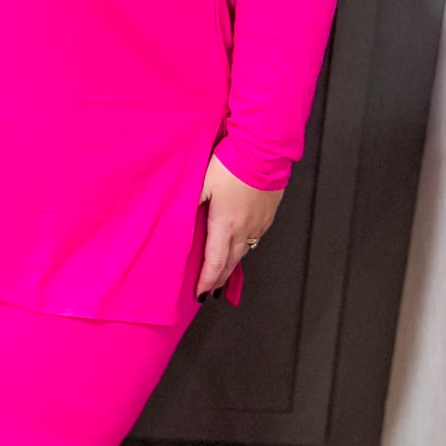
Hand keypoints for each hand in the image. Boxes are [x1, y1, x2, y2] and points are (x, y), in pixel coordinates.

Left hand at [195, 152, 281, 299]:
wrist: (263, 150)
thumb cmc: (232, 164)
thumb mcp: (202, 183)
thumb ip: (189, 202)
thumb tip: (177, 216)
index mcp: (225, 225)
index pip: (214, 263)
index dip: (207, 281)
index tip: (200, 294)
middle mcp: (245, 229)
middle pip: (231, 263)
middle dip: (220, 279)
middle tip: (211, 291)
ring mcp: (259, 223)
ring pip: (244, 251)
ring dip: (232, 265)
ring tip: (223, 273)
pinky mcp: (268, 214)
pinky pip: (255, 238)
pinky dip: (244, 247)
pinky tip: (240, 245)